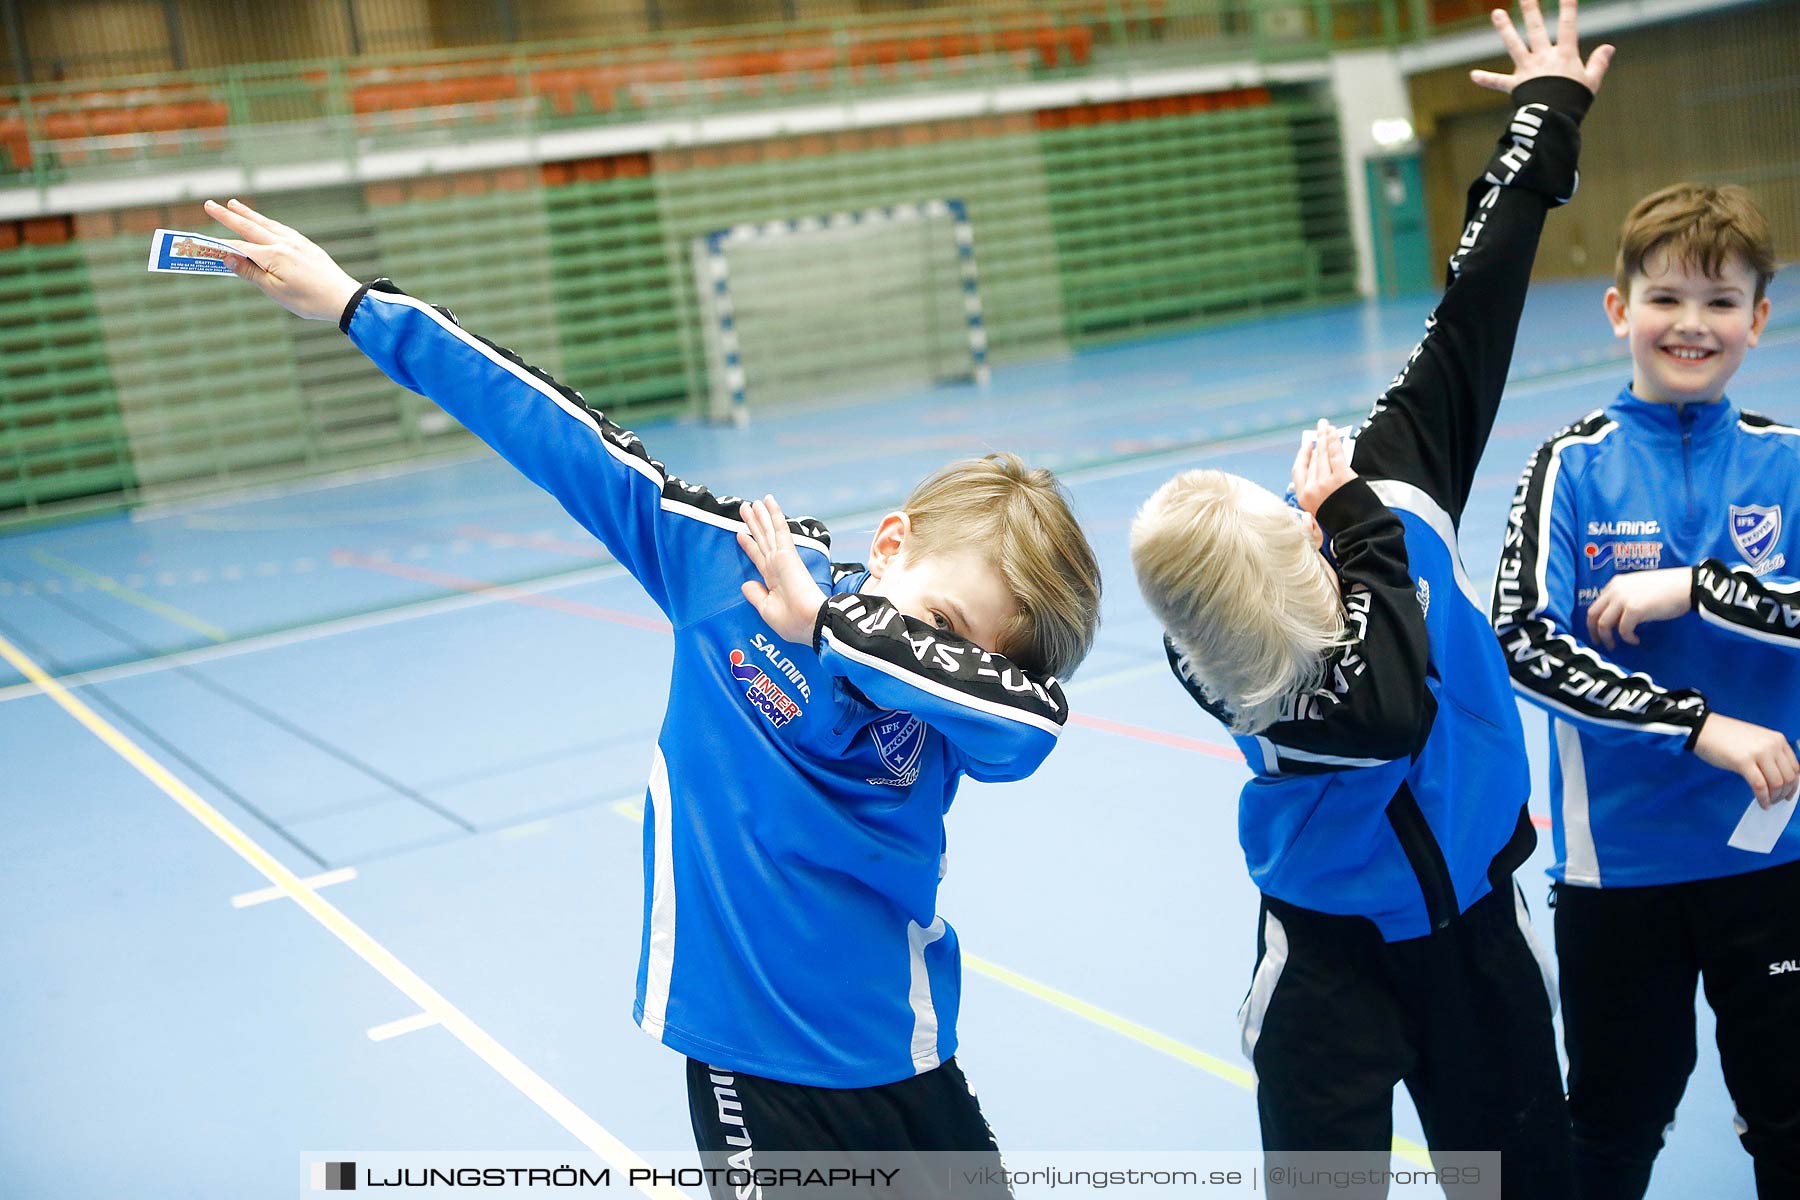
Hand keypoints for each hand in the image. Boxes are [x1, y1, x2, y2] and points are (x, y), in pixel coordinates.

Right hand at [203, 198, 361, 321]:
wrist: (344, 298)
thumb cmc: (309, 300)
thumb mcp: (275, 291)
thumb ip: (251, 272)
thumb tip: (227, 257)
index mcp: (273, 256)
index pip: (239, 246)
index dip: (219, 244)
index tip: (201, 240)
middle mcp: (283, 243)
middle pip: (249, 227)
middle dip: (228, 216)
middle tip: (209, 204)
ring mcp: (296, 242)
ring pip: (266, 224)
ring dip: (248, 214)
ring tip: (233, 203)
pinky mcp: (306, 245)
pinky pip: (282, 228)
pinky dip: (268, 222)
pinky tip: (264, 222)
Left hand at [738, 495, 827, 644]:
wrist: (810, 622)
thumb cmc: (793, 623)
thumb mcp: (767, 610)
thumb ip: (755, 595)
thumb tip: (746, 582)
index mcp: (773, 580)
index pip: (758, 557)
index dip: (749, 545)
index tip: (741, 533)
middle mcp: (777, 565)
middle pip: (763, 540)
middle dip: (754, 524)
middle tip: (746, 507)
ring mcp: (782, 558)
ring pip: (769, 531)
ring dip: (762, 516)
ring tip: (753, 502)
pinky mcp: (788, 554)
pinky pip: (780, 530)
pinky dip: (775, 516)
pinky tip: (769, 503)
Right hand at [1290, 419, 1356, 515]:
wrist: (1358, 530)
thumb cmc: (1342, 522)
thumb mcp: (1320, 511)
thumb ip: (1315, 494)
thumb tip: (1318, 471)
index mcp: (1304, 499)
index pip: (1299, 471)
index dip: (1302, 456)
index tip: (1307, 447)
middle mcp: (1312, 489)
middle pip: (1313, 460)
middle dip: (1316, 443)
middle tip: (1318, 431)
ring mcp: (1325, 483)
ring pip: (1323, 454)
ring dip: (1324, 438)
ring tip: (1325, 427)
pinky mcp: (1341, 477)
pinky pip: (1335, 454)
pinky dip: (1333, 441)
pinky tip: (1332, 432)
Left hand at [1471, 0, 1613, 95]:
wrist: (1553, 118)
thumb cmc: (1574, 100)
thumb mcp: (1591, 81)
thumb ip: (1598, 63)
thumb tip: (1609, 48)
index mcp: (1564, 55)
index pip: (1568, 26)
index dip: (1568, 8)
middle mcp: (1543, 57)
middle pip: (1536, 29)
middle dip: (1531, 9)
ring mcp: (1527, 70)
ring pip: (1514, 45)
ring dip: (1505, 28)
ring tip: (1496, 13)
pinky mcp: (1516, 85)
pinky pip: (1498, 82)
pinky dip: (1486, 79)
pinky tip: (1473, 75)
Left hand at [1586, 567, 1693, 648]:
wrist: (1687, 585)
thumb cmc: (1668, 588)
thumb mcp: (1639, 587)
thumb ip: (1626, 596)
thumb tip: (1618, 615)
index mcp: (1616, 583)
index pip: (1596, 604)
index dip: (1595, 620)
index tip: (1600, 631)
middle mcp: (1615, 589)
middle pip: (1593, 614)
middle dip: (1594, 631)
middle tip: (1600, 643)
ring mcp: (1623, 599)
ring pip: (1603, 624)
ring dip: (1607, 638)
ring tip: (1614, 646)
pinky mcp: (1634, 609)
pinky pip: (1622, 630)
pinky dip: (1627, 639)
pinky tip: (1636, 640)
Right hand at [1694, 713, 1798, 809]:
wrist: (1704, 728)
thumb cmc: (1726, 735)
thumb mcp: (1757, 740)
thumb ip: (1770, 754)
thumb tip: (1778, 777)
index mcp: (1777, 739)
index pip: (1795, 767)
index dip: (1794, 785)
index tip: (1788, 793)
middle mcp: (1772, 745)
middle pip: (1788, 777)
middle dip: (1784, 793)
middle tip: (1776, 800)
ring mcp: (1759, 753)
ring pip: (1776, 783)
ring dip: (1774, 797)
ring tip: (1768, 802)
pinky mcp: (1743, 762)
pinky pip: (1759, 786)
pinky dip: (1763, 798)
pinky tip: (1762, 803)